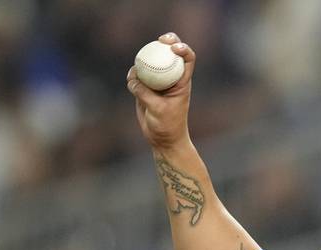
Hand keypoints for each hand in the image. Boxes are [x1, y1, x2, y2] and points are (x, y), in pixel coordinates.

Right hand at [126, 33, 195, 150]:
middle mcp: (171, 78)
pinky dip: (133, 75)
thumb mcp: (158, 109)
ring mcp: (157, 81)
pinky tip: (132, 80)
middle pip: (169, 53)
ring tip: (138, 70)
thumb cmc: (168, 125)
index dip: (183, 48)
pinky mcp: (145, 88)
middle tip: (160, 39)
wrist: (162, 139)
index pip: (188, 59)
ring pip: (150, 62)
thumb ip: (145, 93)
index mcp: (182, 82)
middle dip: (166, 42)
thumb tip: (133, 79)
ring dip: (143, 60)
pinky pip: (137, 75)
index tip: (174, 48)